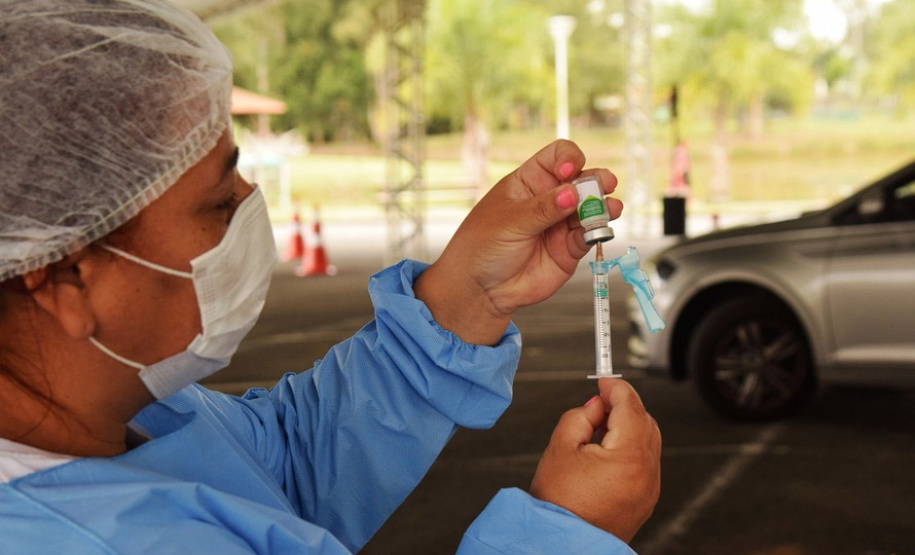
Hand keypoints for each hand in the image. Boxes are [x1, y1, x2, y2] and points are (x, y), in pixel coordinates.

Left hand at [414, 140, 622, 343]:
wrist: (481, 289)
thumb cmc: (483, 246)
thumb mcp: (510, 222)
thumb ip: (543, 209)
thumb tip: (572, 193)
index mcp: (530, 182)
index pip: (557, 157)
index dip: (568, 158)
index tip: (569, 171)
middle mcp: (549, 199)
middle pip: (581, 180)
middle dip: (595, 180)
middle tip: (604, 184)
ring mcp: (561, 224)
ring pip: (591, 208)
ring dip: (603, 205)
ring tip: (609, 209)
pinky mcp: (569, 249)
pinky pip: (590, 236)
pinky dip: (598, 231)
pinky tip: (599, 229)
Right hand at [530, 379, 660, 542]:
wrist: (560, 545)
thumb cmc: (558, 504)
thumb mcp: (560, 447)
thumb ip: (579, 416)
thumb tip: (596, 406)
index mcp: (628, 458)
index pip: (631, 407)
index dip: (617, 388)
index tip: (605, 380)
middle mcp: (646, 474)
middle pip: (645, 422)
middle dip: (624, 407)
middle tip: (598, 403)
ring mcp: (649, 489)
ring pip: (647, 442)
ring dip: (628, 427)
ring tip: (596, 431)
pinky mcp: (644, 500)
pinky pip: (644, 463)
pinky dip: (629, 448)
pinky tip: (604, 451)